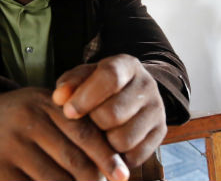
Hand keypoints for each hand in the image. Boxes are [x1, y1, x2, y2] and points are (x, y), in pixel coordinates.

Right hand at [0, 87, 128, 180]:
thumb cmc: (20, 119)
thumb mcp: (44, 108)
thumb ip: (73, 126)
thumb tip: (107, 165)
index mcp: (46, 104)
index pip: (85, 133)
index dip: (106, 157)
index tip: (123, 175)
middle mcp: (28, 121)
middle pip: (74, 160)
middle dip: (93, 180)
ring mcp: (10, 146)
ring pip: (55, 180)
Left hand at [52, 54, 166, 167]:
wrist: (131, 93)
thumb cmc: (98, 86)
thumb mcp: (83, 77)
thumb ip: (69, 84)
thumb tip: (59, 98)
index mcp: (127, 65)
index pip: (110, 77)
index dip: (85, 97)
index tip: (67, 111)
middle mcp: (147, 85)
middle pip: (113, 114)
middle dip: (93, 123)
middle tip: (88, 122)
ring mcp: (157, 110)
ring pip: (124, 139)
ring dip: (105, 143)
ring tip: (100, 133)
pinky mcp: (161, 133)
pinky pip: (135, 155)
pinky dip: (119, 156)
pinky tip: (111, 144)